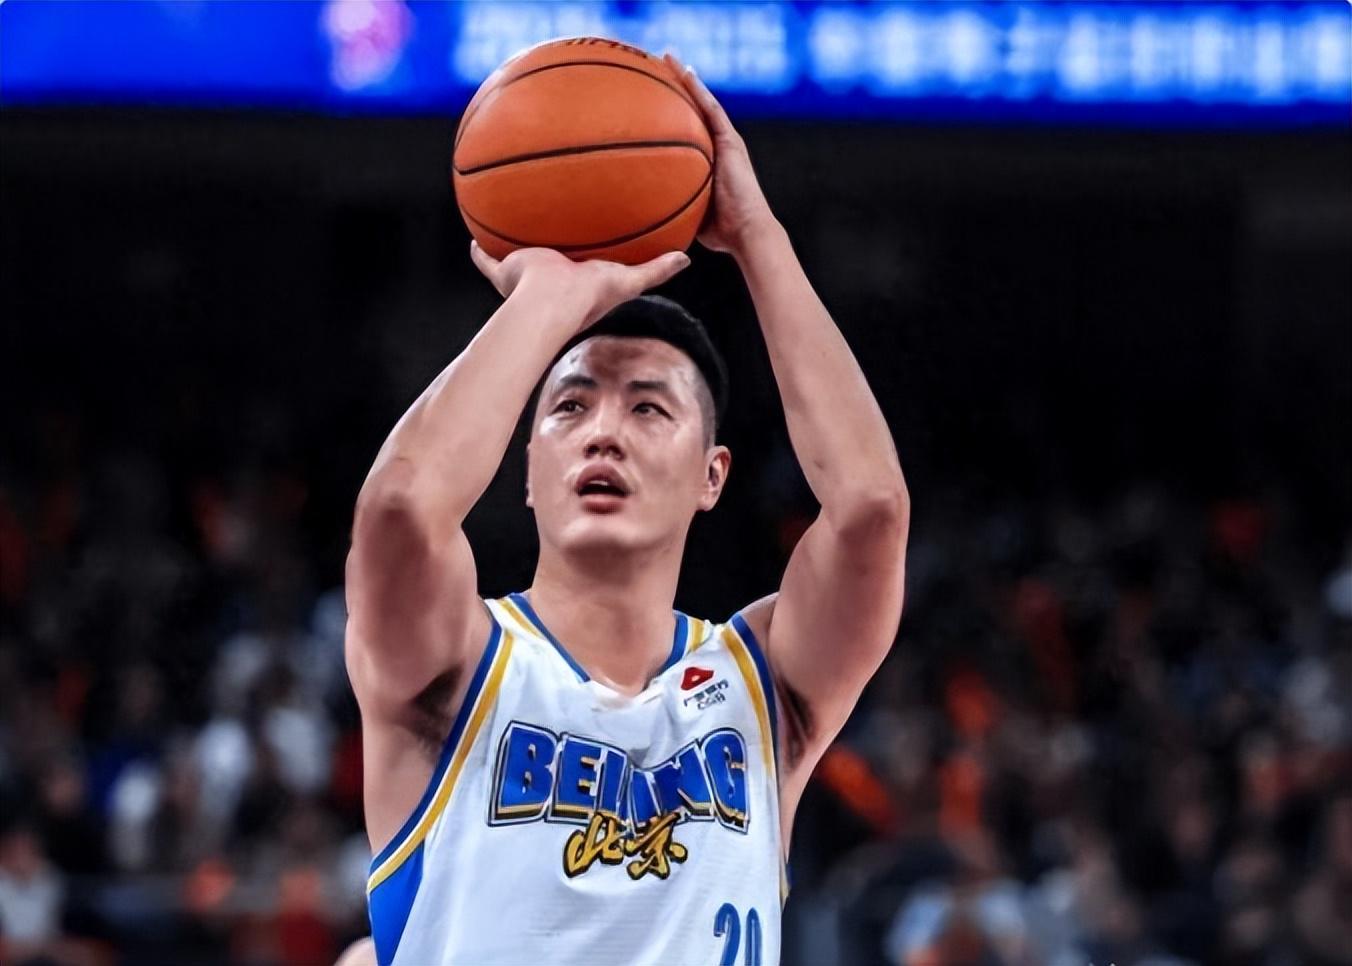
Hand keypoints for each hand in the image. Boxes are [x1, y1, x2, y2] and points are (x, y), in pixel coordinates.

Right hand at [470, 242, 690, 328]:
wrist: (552, 302)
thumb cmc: (588, 296)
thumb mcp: (628, 279)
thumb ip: (656, 270)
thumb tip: (686, 258)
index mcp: (579, 282)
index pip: (584, 266)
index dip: (586, 259)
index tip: (585, 252)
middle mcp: (552, 279)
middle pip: (550, 259)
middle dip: (549, 249)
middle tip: (549, 232)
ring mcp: (527, 276)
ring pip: (518, 258)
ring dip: (515, 246)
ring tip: (511, 226)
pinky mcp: (505, 271)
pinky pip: (488, 259)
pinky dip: (479, 252)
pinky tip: (473, 239)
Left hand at [664, 53, 777, 256]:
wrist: (748, 232)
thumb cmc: (722, 232)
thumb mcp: (689, 215)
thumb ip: (673, 207)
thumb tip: (644, 216)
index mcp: (710, 161)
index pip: (688, 130)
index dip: (672, 111)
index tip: (651, 97)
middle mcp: (719, 146)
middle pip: (695, 110)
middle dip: (676, 88)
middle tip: (656, 67)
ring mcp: (727, 142)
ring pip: (703, 102)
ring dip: (685, 79)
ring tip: (667, 57)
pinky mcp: (731, 142)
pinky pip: (712, 110)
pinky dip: (698, 90)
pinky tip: (685, 72)